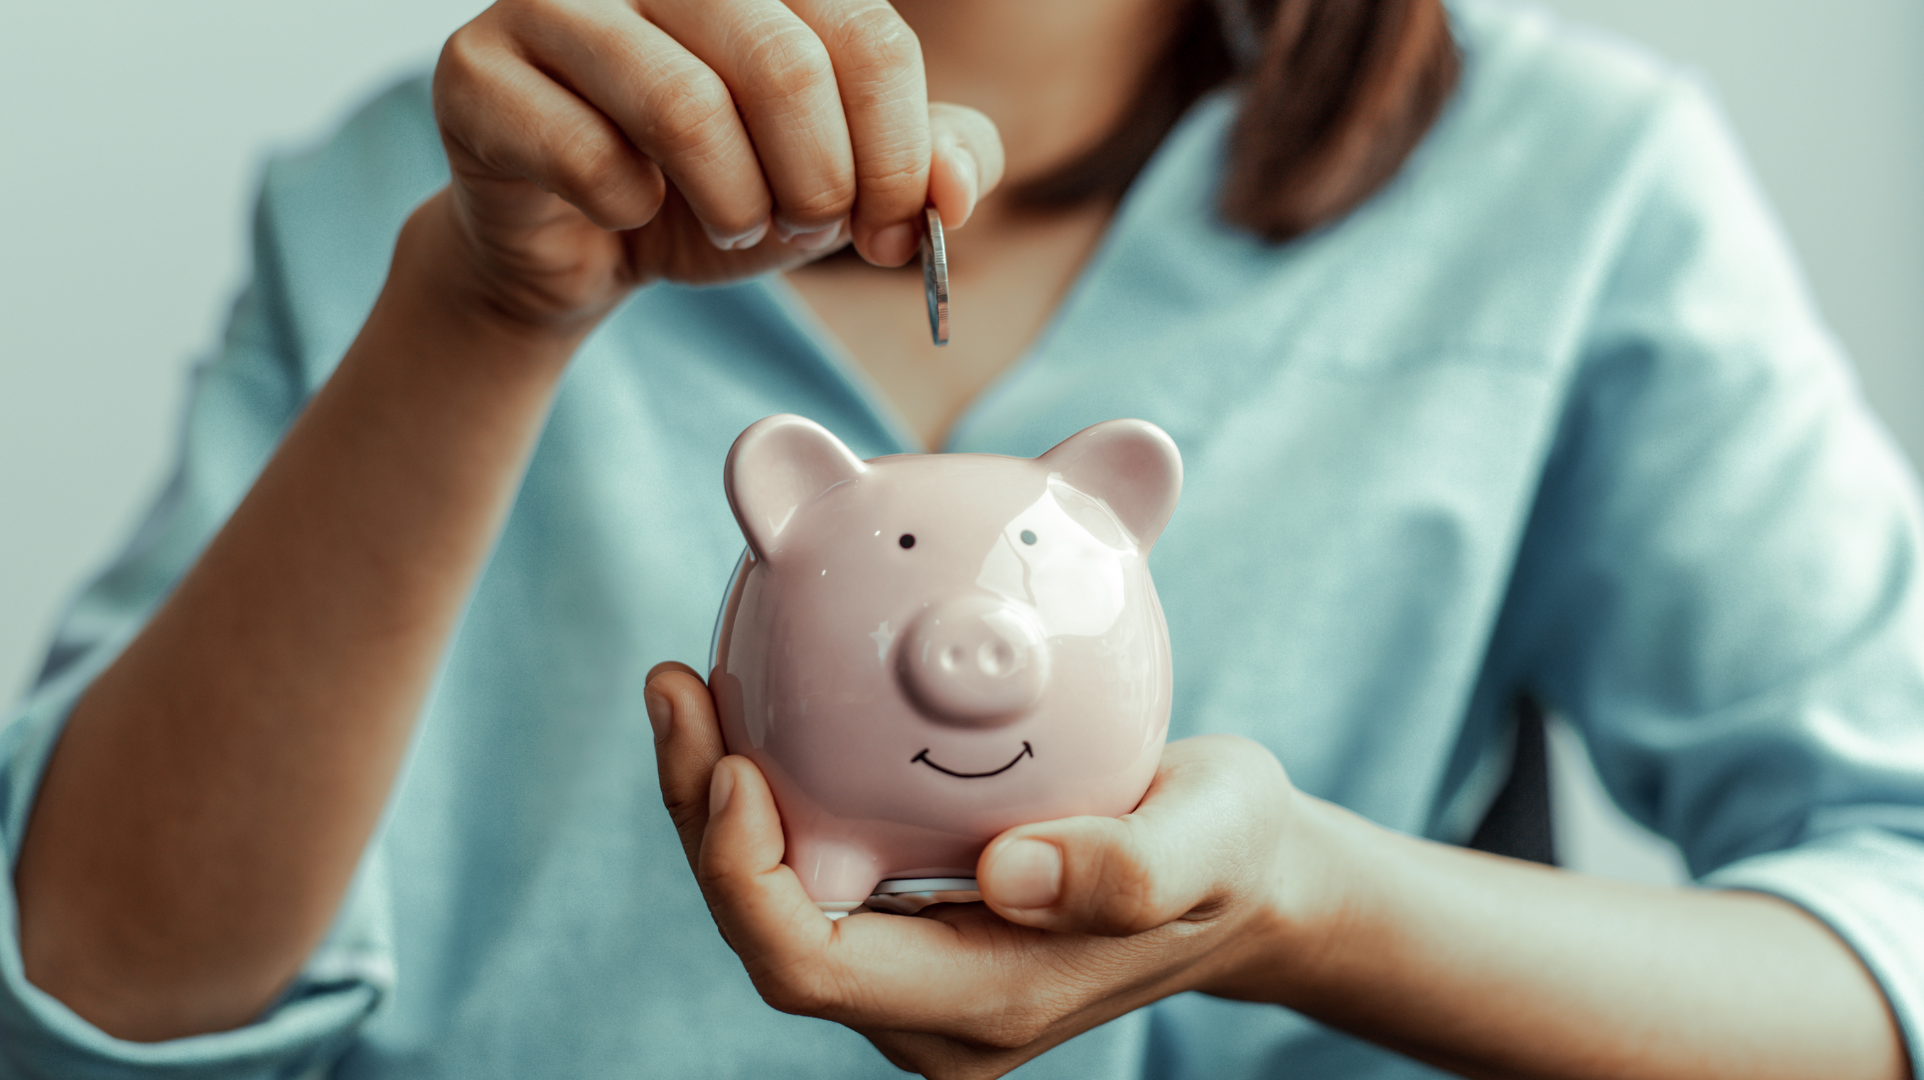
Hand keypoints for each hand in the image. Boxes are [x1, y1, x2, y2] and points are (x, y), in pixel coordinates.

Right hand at [425, 0, 1003, 333]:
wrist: (584, 245)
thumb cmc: (715, 191)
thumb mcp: (838, 184)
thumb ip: (919, 168)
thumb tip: (954, 190)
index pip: (868, 35)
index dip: (896, 153)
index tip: (891, 227)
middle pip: (785, 64)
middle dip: (816, 182)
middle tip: (801, 226)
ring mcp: (555, 3)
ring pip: (685, 106)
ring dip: (731, 201)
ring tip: (731, 222)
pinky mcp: (479, 72)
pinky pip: (588, 157)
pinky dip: (631, 212)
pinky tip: (627, 211)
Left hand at [645, 662, 1312, 1078]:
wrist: (1245, 880)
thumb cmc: (1233, 854)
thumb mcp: (1215, 839)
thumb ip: (1131, 868)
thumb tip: (1006, 874)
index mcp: (984, 1007)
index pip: (810, 966)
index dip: (743, 878)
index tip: (732, 763)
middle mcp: (930, 1013)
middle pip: (768, 934)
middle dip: (700, 821)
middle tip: (678, 686)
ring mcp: (916, 978)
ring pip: (776, 901)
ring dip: (715, 803)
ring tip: (688, 686)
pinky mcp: (914, 930)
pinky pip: (811, 870)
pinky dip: (771, 795)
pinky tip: (755, 704)